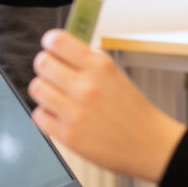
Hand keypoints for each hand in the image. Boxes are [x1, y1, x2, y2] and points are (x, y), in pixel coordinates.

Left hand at [27, 29, 186, 182]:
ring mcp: (76, 112)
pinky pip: (39, 115)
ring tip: (56, 97)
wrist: (151, 145)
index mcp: (100, 66)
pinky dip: (46, 115)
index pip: (56, 41)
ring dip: (44, 91)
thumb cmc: (132, 110)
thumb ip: (85, 62)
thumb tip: (56, 49)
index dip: (50, 44)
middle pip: (41, 63)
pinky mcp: (69, 136)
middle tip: (53, 75)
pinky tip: (59, 116)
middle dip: (45, 68)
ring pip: (36, 88)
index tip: (51, 49)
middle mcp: (87, 86)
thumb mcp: (114, 74)